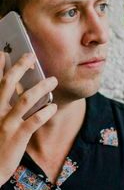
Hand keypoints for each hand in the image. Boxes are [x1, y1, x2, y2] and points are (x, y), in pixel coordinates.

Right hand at [0, 52, 57, 186]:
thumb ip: (1, 106)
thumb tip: (12, 89)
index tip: (3, 52)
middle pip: (6, 84)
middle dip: (19, 67)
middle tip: (31, 56)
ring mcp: (6, 124)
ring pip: (25, 100)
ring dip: (40, 87)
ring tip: (53, 80)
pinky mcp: (17, 137)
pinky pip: (34, 120)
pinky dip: (45, 112)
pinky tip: (53, 106)